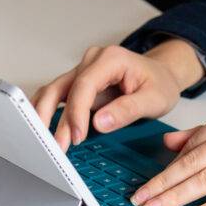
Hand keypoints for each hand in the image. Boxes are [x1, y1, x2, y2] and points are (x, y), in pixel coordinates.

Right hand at [31, 39, 204, 150]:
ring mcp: (83, 70)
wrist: (162, 76)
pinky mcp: (80, 83)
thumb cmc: (160, 85)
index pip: (85, 85)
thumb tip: (99, 123)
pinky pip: (59, 96)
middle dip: (52, 117)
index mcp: (111, 59)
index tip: (77, 136)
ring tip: (44, 142)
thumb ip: (127, 110)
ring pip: (55, 92)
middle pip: (62, 87)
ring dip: (45, 116)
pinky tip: (42, 129)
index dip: (77, 113)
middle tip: (54, 145)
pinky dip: (49, 112)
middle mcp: (92, 61)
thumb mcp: (154, 100)